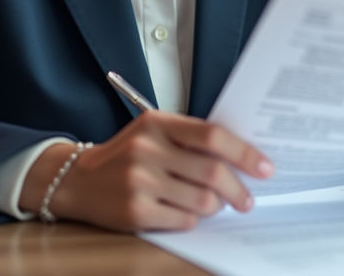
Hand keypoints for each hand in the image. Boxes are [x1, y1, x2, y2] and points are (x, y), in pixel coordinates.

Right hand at [20, 112, 273, 231]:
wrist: (77, 179)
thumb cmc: (126, 154)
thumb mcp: (154, 132)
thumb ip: (190, 138)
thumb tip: (242, 155)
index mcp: (158, 123)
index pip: (212, 136)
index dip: (244, 152)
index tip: (265, 167)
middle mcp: (148, 150)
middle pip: (212, 172)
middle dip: (239, 189)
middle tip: (248, 199)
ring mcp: (140, 182)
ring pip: (202, 200)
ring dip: (217, 206)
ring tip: (216, 205)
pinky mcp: (135, 211)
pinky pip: (183, 219)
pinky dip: (193, 218)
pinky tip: (188, 212)